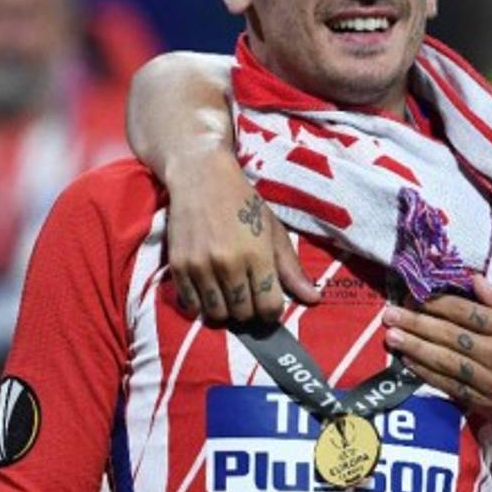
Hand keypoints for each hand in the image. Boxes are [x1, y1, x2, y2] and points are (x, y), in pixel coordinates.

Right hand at [166, 150, 319, 321]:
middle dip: (250, 310)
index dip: (272, 310)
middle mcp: (228, 264)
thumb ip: (291, 268)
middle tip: (248, 294)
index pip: (268, 307)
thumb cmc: (244, 202)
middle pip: (243, 314)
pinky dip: (202, 304)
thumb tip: (313, 300)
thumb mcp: (274, 230)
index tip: (269, 302)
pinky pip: (191, 305)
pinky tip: (209, 289)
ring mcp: (200, 266)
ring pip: (217, 314)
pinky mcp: (178, 266)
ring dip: (226, 309)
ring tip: (229, 292)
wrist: (201, 177)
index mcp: (257, 255)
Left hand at [383, 275, 491, 433]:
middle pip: (451, 335)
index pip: (467, 312)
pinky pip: (449, 386)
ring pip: (446, 360)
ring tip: (392, 337)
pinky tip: (409, 363)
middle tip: (389, 314)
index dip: (437, 303)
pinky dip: (427, 374)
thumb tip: (475, 279)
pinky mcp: (482, 402)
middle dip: (417, 323)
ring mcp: (488, 380)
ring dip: (416, 348)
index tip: (413, 295)